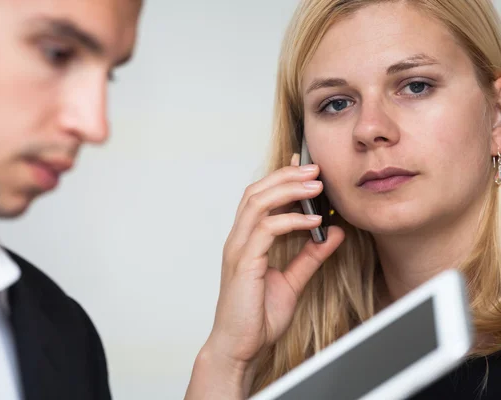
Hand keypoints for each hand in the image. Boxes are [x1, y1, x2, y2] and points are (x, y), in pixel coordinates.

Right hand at [185, 154, 344, 398]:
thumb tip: (333, 233)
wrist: (240, 348)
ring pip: (258, 203)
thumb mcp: (292, 282)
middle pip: (256, 192)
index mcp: (246, 241)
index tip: (306, 167)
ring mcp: (238, 249)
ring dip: (288, 190)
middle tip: (315, 169)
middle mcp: (239, 240)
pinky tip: (314, 221)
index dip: (281, 178)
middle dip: (286, 176)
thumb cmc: (257, 317)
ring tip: (316, 185)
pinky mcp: (244, 263)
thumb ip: (310, 257)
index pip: (259, 198)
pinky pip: (267, 230)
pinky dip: (291, 220)